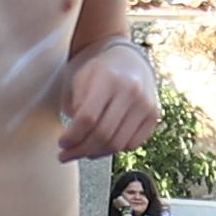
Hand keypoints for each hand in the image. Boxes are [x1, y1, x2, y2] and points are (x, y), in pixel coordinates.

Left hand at [54, 35, 164, 162]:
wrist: (130, 60)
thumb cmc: (100, 71)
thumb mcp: (81, 78)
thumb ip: (75, 104)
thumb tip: (75, 136)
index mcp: (108, 79)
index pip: (88, 117)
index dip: (72, 136)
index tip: (62, 143)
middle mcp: (131, 92)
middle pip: (103, 134)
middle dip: (81, 150)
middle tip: (66, 155)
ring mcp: (146, 105)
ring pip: (118, 144)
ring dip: (96, 154)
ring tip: (82, 152)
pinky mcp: (154, 116)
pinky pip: (132, 145)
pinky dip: (114, 150)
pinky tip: (101, 147)